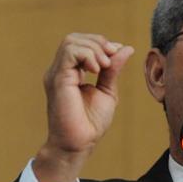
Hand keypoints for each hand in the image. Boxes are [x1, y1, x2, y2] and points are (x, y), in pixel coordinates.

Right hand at [33, 33, 134, 181]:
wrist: (81, 143)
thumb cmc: (91, 123)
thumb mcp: (107, 90)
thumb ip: (113, 69)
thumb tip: (125, 48)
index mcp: (70, 72)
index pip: (81, 43)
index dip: (101, 44)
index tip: (117, 55)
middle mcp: (60, 71)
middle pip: (74, 38)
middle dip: (98, 43)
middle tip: (111, 59)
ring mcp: (57, 74)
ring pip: (71, 42)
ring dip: (94, 49)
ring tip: (104, 66)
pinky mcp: (58, 80)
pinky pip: (69, 53)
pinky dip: (87, 55)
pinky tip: (97, 70)